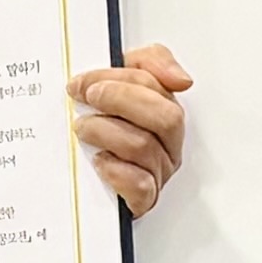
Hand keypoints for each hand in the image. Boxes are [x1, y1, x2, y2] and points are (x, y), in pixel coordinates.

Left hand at [72, 41, 190, 212]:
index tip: (85, 82)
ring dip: (106, 132)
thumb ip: (152, 62)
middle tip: (88, 99)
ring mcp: (158, 172)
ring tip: (83, 129)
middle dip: (120, 101)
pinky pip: (141, 186)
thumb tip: (181, 78)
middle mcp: (167, 142)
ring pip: (144, 147)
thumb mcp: (123, 80)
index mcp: (164, 110)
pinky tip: (99, 160)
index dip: (119, 80)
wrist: (80, 176)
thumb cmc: (105, 124)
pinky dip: (117, 171)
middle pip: (164, 117)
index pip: (156, 87)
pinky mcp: (143, 200)